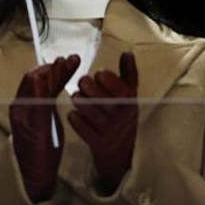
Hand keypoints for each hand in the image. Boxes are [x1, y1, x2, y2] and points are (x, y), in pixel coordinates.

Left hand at [10, 55, 79, 202]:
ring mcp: (31, 112)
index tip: (69, 61)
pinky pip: (47, 96)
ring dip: (59, 74)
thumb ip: (40, 104)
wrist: (34, 179)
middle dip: (57, 68)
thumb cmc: (37, 158)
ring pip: (45, 87)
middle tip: (75, 59)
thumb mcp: (40, 131)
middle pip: (41, 80)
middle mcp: (25, 107)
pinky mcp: (39, 118)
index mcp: (23, 109)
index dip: (53, 69)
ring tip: (73, 64)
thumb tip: (40, 77)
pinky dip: (58, 85)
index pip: (37, 80)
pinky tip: (67, 81)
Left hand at [69, 51, 138, 194]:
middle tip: (83, 82)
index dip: (103, 76)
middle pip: (96, 93)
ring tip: (78, 97)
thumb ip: (129, 73)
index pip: (114, 83)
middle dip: (86, 85)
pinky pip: (77, 122)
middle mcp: (120, 115)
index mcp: (129, 101)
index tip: (99, 75)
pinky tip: (75, 114)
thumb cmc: (122, 116)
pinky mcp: (95, 141)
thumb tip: (127, 53)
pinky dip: (74, 116)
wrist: (120, 151)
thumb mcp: (130, 95)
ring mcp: (107, 129)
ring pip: (84, 106)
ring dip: (78, 99)